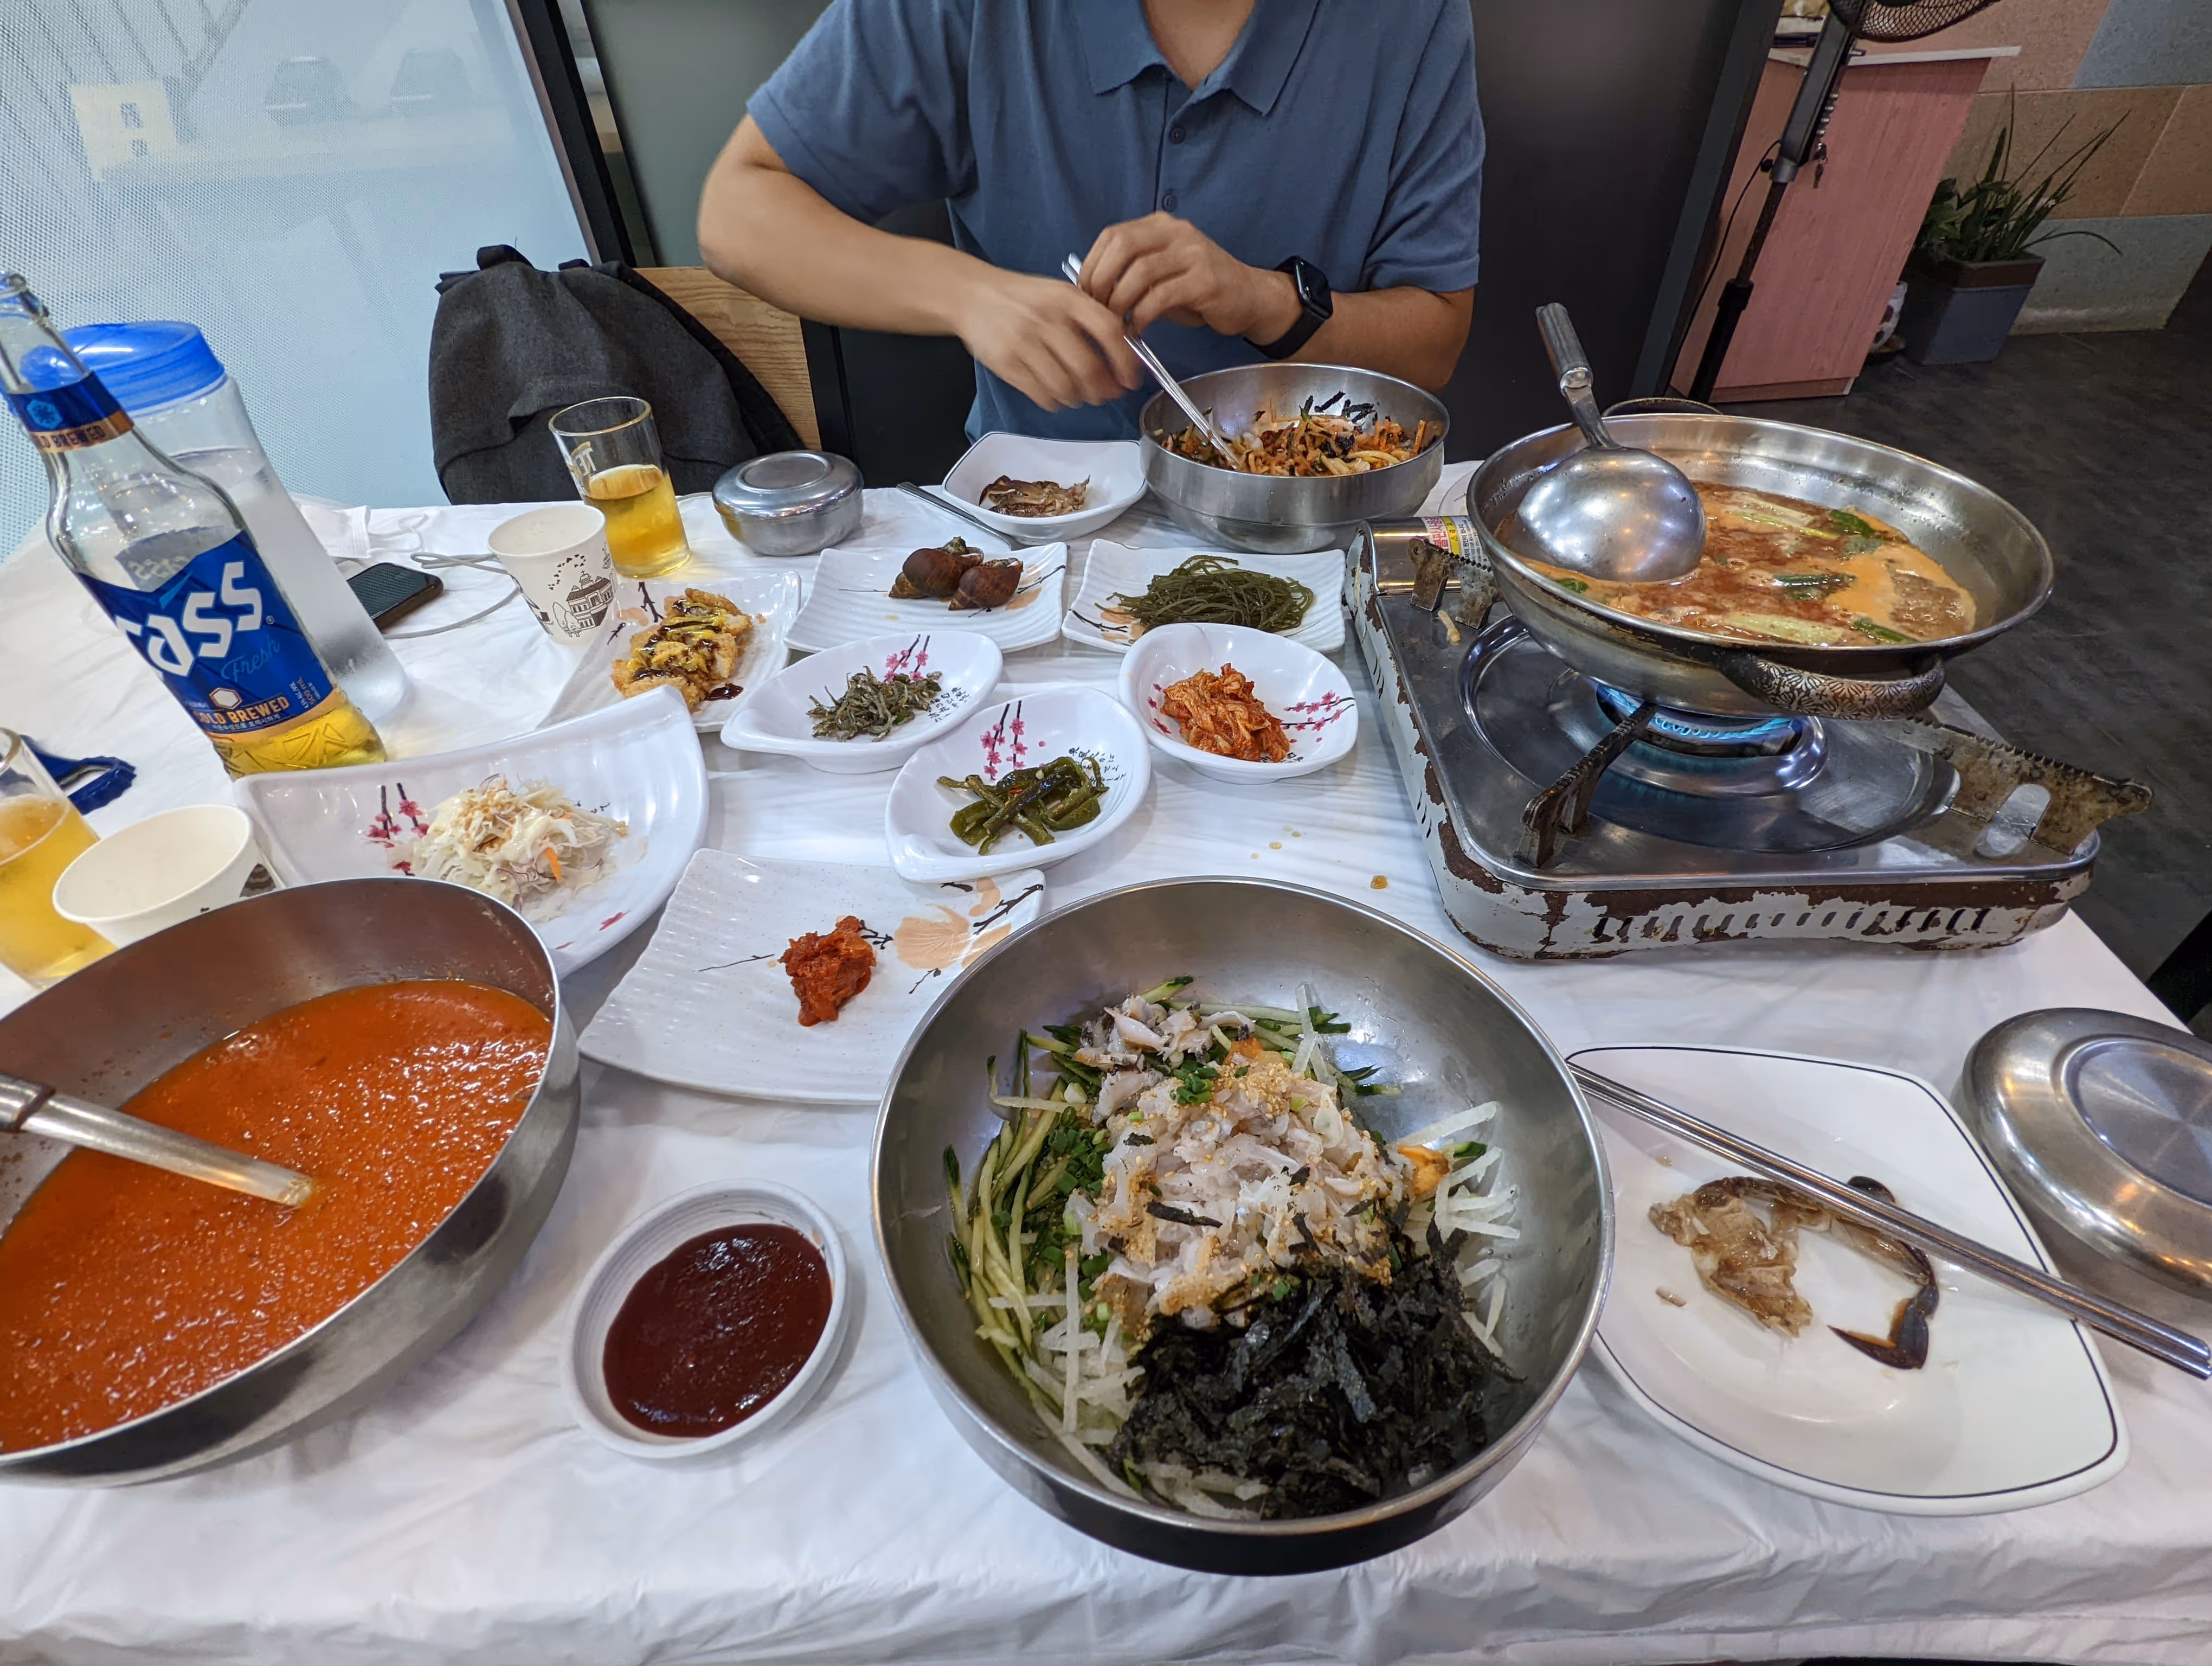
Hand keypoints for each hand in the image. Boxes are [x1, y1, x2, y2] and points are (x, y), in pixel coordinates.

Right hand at [951, 268, 1143, 411]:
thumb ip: (1090, 318)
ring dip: (1079, 398)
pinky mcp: (1006, 363)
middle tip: (1107, 394)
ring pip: (1065, 387)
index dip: (1125, 360)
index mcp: (1067, 298)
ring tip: (1079, 394)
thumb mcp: (1060, 293)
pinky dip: (1055, 401)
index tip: (1131, 378)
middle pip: (1088, 368)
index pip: (1109, 330)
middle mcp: (1047, 319)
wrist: (973, 295)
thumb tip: (1122, 356)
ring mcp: (1025, 342)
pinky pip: (1041, 395)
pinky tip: (1056, 393)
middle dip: (1103, 390)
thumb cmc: (1023, 297)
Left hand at [1078, 214, 1301, 341]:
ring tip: (1117, 324)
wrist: (1249, 297)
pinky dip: (1141, 317)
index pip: (1113, 235)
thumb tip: (1092, 289)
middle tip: (1097, 310)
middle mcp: (1177, 232)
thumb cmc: (1199, 289)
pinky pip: (1160, 297)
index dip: (1092, 265)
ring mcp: (1193, 254)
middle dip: (1101, 281)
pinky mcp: (1205, 280)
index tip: (1085, 293)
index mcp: (1160, 226)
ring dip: (1120, 303)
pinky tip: (1137, 330)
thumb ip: (1131, 272)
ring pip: (1139, 272)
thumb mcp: (1162, 273)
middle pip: (1122, 246)